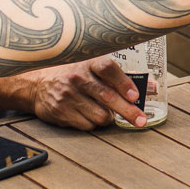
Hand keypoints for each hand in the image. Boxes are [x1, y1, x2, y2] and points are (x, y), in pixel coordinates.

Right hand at [16, 56, 144, 129]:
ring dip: (109, 117)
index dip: (124, 82)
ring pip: (100, 115)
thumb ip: (120, 77)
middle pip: (107, 96)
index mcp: (88, 62)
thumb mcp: (93, 68)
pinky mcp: (60, 112)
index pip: (108, 69)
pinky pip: (87, 125)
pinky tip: (89, 114)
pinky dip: (93, 123)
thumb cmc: (74, 74)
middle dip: (128, 111)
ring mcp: (67, 96)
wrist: (37, 84)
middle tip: (141, 120)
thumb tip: (152, 87)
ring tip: (106, 111)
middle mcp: (77, 78)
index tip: (136, 96)